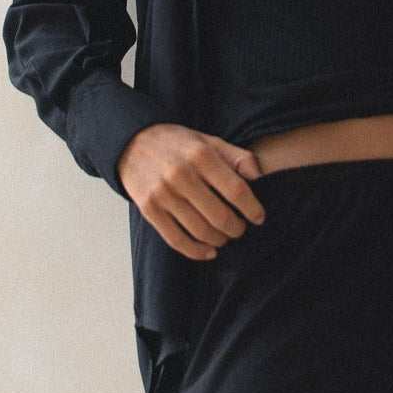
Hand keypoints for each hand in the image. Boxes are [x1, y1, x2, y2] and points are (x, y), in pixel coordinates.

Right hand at [117, 123, 265, 260]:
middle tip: (240, 228)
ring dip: (219, 240)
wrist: (133, 142)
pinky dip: (197, 251)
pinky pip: (177, 240)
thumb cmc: (178, 144)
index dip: (252, 208)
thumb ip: (236, 156)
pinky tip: (209, 251)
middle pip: (220, 215)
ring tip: (225, 236)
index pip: (236, 190)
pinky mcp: (149, 209)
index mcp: (201, 155)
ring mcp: (163, 194)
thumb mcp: (209, 141)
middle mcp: (181, 174)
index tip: (259, 217)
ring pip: (200, 231)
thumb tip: (259, 177)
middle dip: (236, 228)